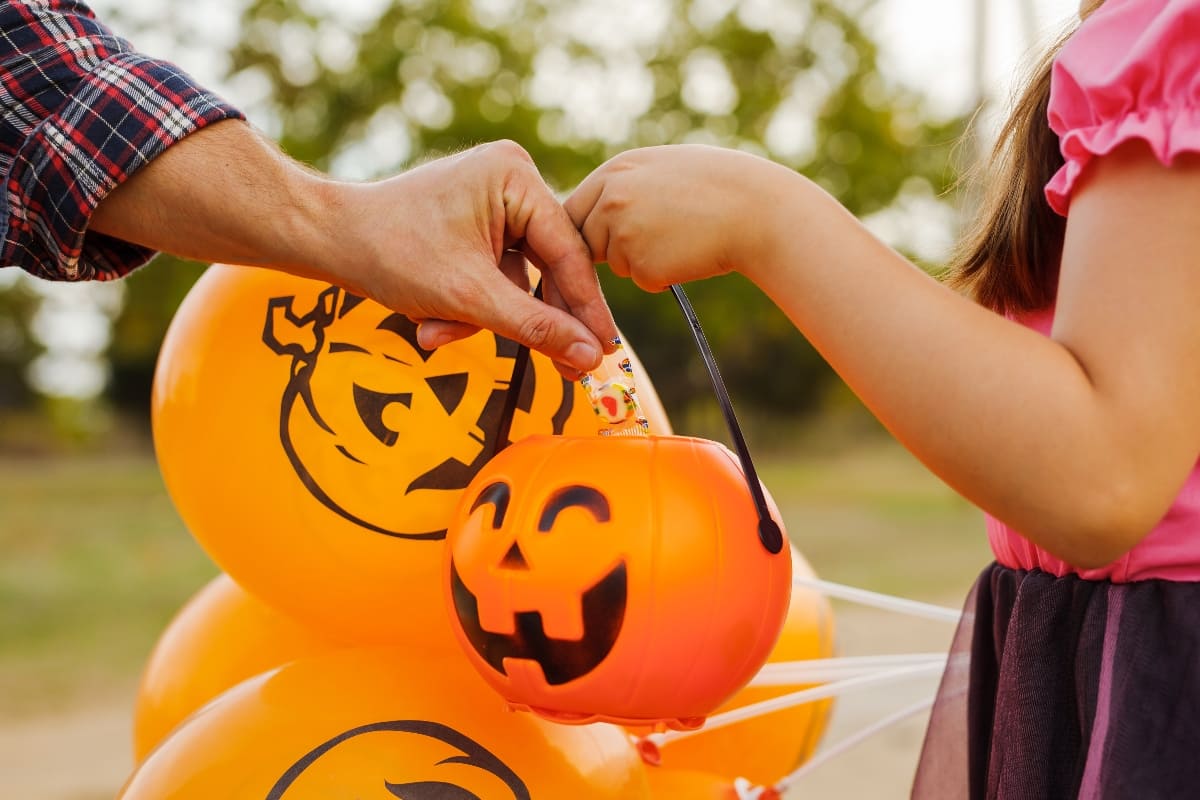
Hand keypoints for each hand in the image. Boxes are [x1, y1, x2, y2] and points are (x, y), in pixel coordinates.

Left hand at [91, 125, 614, 375]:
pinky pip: (494, 276)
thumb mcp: (470, 298)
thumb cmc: (390, 253)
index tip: (605, 352)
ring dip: (484, 318)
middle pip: (547, 268)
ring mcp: (493, 201)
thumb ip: (535, 328)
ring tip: (437, 333)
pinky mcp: (475, 223)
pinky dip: (469, 307)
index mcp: (515, 177)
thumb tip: (591, 359)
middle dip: (527, 319)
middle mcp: (511, 180)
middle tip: (567, 372)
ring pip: (517, 280)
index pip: (567, 253)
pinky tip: (432, 322)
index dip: (586, 309)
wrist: (325, 239)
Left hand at [564, 144, 790, 290]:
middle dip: (609, 249)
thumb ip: (629, 184)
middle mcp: (611, 198)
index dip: (586, 228)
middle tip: (652, 242)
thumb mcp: (665, 168)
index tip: (599, 241)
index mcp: (616, 170)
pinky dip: (662, 276)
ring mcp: (622, 233)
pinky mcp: (640, 265)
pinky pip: (643, 280)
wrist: (757, 210)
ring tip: (682, 238)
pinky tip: (690, 254)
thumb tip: (604, 206)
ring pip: (616, 263)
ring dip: (640, 262)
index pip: (574, 208)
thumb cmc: (721, 186)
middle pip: (587, 241)